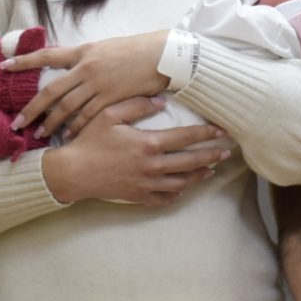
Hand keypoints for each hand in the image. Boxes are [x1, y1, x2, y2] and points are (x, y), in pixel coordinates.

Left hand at [11, 31, 170, 138]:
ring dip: (52, 123)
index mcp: (83, 52)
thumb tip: (71, 68)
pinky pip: (88, 117)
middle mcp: (86, 68)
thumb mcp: (105, 48)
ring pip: (67, 108)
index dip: (24, 60)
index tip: (4, 66)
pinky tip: (68, 137)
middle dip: (32, 108)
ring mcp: (98, 85)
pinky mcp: (111, 99)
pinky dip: (76, 128)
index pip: (47, 55)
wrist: (162, 55)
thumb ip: (85, 58)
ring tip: (40, 136)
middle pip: (51, 91)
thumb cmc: (136, 50)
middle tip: (17, 122)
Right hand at [41, 97, 228, 207]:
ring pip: (182, 182)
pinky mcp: (139, 196)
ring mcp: (147, 184)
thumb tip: (161, 101)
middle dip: (211, 156)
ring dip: (199, 175)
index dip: (206, 134)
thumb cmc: (90, 140)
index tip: (221, 132)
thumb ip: (137, 105)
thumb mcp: (110, 114)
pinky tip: (183, 188)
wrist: (73, 172)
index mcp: (149, 143)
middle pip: (191, 161)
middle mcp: (153, 166)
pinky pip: (164, 199)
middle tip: (226, 152)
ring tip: (210, 169)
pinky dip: (177, 194)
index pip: (186, 137)